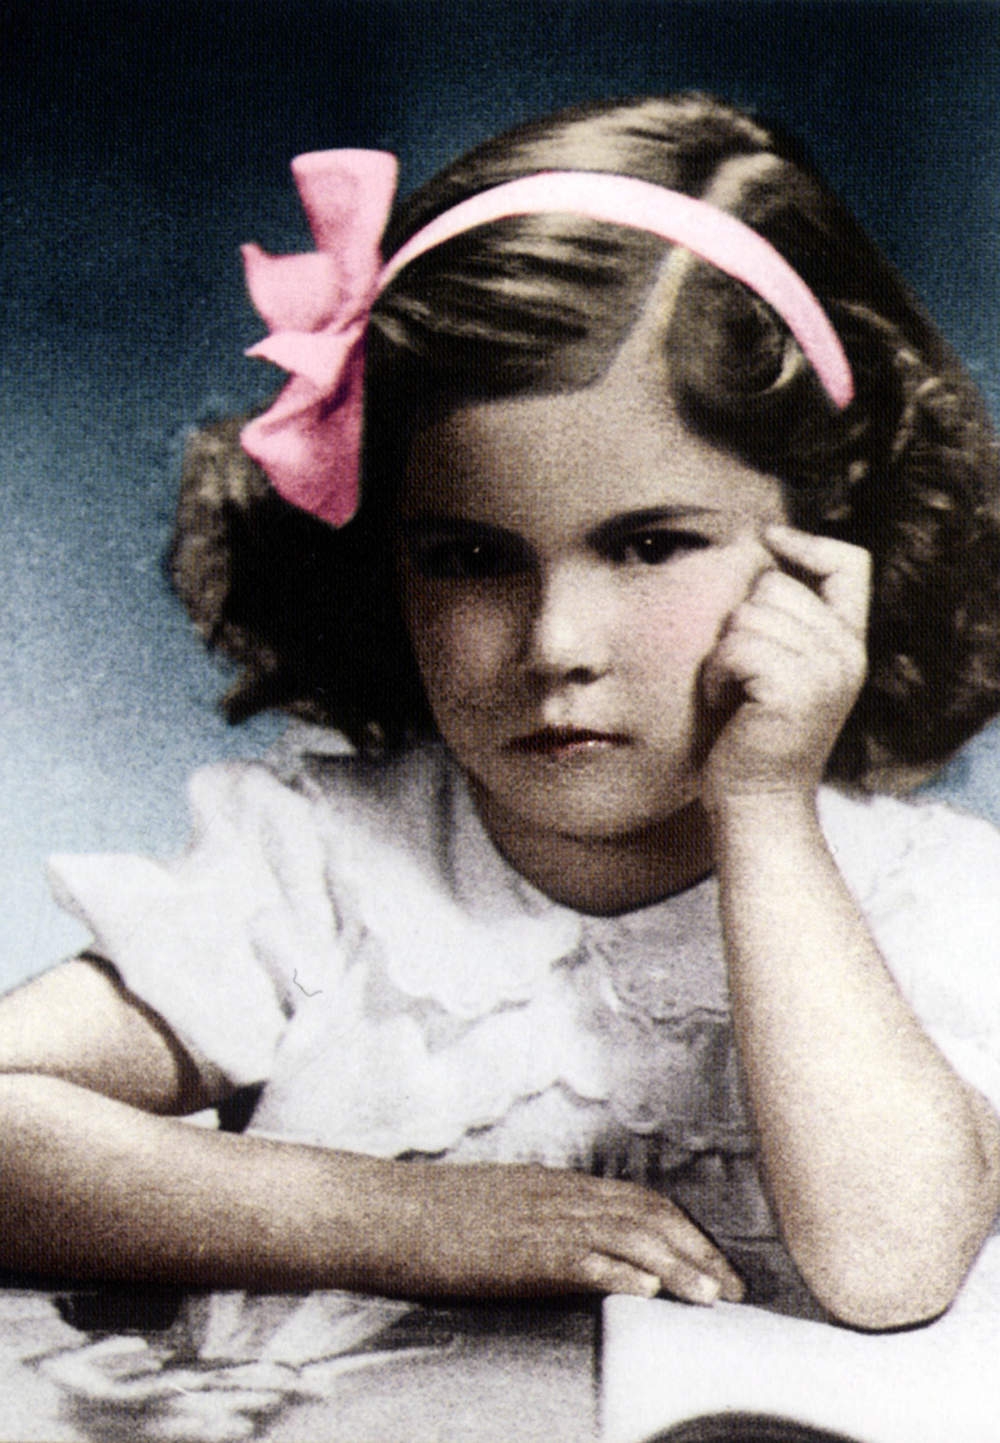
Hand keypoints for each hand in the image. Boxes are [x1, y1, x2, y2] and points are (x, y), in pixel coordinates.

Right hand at [362, 1160, 743, 1303]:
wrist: (382, 1212)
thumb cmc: (430, 1217)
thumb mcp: (499, 1207)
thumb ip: (542, 1219)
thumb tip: (581, 1252)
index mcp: (554, 1184)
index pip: (638, 1197)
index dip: (684, 1229)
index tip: (714, 1262)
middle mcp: (557, 1195)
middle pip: (647, 1213)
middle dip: (697, 1249)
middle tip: (732, 1289)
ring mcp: (540, 1219)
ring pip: (628, 1234)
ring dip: (677, 1265)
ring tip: (712, 1298)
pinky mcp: (520, 1251)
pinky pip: (583, 1258)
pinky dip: (623, 1272)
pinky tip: (650, 1292)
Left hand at [699, 525, 869, 811]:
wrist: (757, 804)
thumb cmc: (751, 735)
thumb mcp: (781, 668)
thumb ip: (787, 619)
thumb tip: (761, 546)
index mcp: (849, 644)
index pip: (849, 564)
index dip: (807, 544)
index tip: (767, 538)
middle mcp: (847, 653)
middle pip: (775, 584)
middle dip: (741, 623)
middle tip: (743, 675)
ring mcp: (825, 670)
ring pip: (748, 615)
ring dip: (724, 654)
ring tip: (737, 694)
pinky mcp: (794, 689)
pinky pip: (736, 648)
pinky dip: (718, 675)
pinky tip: (728, 706)